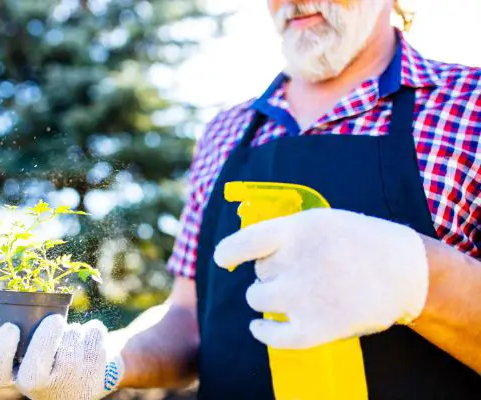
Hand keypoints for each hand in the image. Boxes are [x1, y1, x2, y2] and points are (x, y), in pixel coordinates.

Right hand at [0, 313, 123, 399]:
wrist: (86, 380)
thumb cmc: (50, 363)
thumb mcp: (28, 356)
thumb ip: (7, 338)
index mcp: (20, 379)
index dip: (0, 350)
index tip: (11, 327)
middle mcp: (42, 388)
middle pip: (36, 369)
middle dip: (46, 338)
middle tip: (55, 319)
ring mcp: (70, 383)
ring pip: (70, 344)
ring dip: (73, 329)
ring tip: (72, 333)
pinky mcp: (95, 374)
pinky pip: (93, 337)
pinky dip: (94, 329)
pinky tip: (89, 336)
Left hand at [214, 208, 428, 349]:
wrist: (406, 273)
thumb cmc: (360, 242)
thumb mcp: (322, 221)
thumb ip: (285, 232)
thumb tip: (245, 248)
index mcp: (297, 231)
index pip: (244, 242)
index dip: (229, 252)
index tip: (224, 259)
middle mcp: (295, 264)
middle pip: (258, 272)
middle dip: (270, 272)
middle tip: (299, 271)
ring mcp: (304, 298)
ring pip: (258, 298)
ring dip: (265, 296)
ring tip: (289, 293)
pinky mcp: (316, 329)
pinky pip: (273, 335)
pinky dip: (262, 332)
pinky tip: (258, 327)